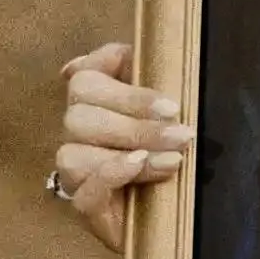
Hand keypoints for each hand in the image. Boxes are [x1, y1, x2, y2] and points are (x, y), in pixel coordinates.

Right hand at [56, 41, 193, 251]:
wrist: (185, 210)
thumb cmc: (179, 148)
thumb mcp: (177, 108)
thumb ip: (161, 75)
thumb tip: (138, 48)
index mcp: (98, 99)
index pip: (85, 76)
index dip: (117, 79)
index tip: (168, 102)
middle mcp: (79, 132)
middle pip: (80, 114)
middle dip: (136, 122)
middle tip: (183, 133)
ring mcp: (77, 170)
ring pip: (74, 152)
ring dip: (130, 150)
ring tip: (174, 159)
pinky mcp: (86, 206)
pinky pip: (82, 191)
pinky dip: (110, 174)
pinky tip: (139, 166)